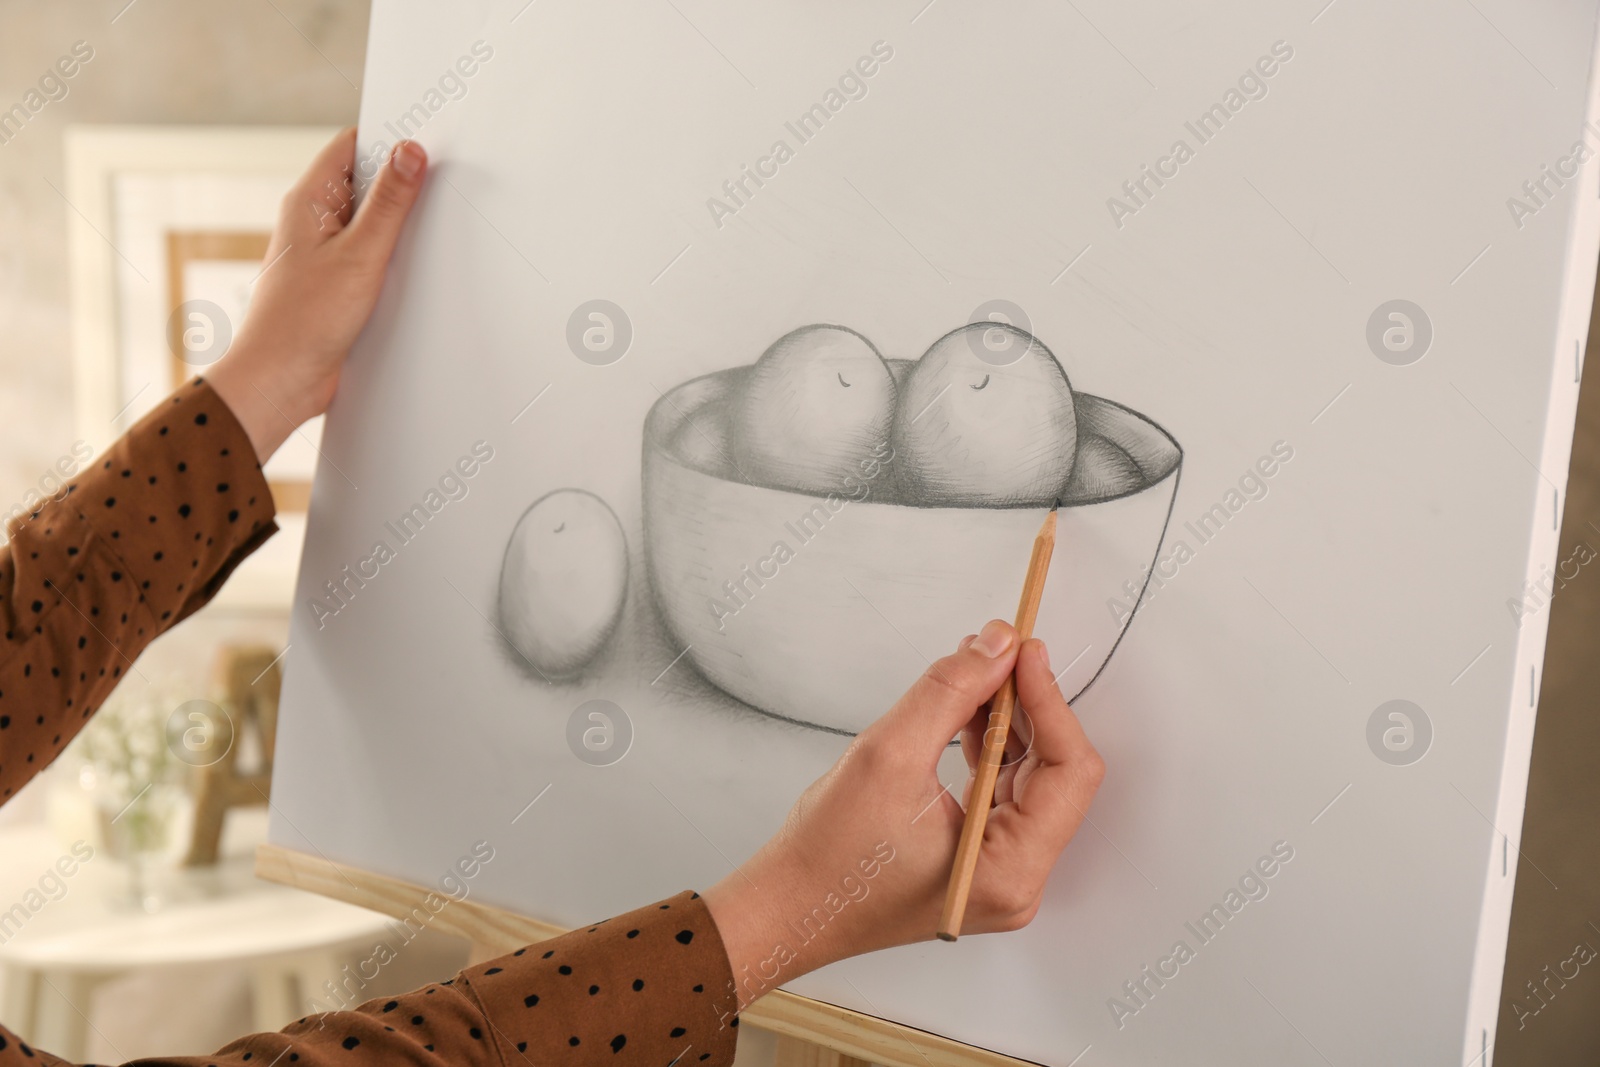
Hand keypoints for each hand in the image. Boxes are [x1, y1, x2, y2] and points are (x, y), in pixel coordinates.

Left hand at [208, 129, 428, 461]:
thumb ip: (389, 203)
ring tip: (417, 239)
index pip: (352, 146)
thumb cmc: (302, 321)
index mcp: (308, 201)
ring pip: (368, 223)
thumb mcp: (360, 255)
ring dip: (395, 229)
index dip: (388, 143)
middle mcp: (311, 222)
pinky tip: (406, 273)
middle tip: (431, 195)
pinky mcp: (333, 282)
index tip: (424, 149)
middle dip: (399, 187)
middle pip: (364, 183)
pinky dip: (389, 259)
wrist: (281, 380)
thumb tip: (408, 154)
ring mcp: (322, 252)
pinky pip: (368, 256)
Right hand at [703, 620, 1104, 1008]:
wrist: (788, 905)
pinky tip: (963, 711)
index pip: (1067, 773)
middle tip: (998, 652)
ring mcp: (996, 871)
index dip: (1049, 702)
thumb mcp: (889, 754)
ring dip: (1005, 721)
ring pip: (1026, 777)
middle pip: (1052, 773)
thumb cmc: (828, 856)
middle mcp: (1014, 879)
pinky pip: (1000, 791)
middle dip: (1026, 706)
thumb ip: (951, 692)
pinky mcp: (976, 859)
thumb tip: (996, 647)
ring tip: (974, 673)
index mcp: (1007, 869)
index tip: (1023, 654)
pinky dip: (986, 747)